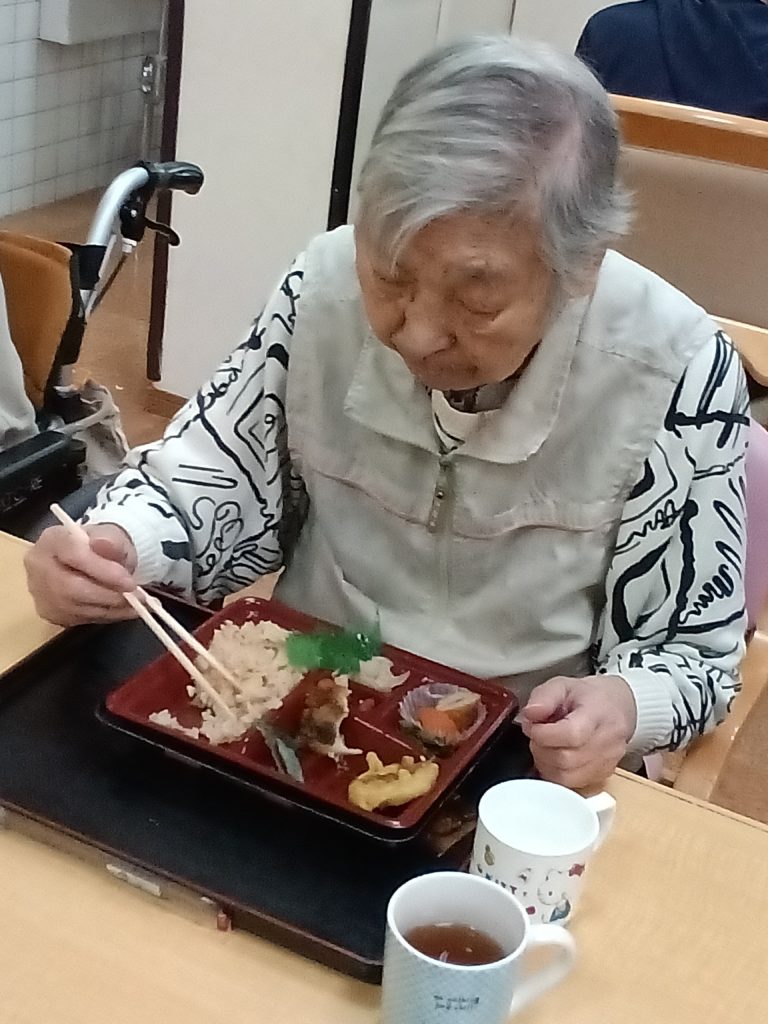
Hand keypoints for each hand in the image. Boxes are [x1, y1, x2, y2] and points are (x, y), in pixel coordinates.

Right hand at [25, 523, 138, 625]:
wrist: (95, 560)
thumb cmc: (102, 546)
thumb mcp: (113, 536)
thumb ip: (110, 541)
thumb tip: (103, 545)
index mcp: (52, 540)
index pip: (73, 556)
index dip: (103, 571)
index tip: (130, 582)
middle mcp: (39, 566)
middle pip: (70, 588)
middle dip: (108, 595)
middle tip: (136, 598)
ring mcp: (41, 592)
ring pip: (76, 607)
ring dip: (111, 609)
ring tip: (135, 604)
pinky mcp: (50, 612)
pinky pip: (79, 618)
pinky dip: (106, 616)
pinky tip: (121, 609)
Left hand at [518, 675, 637, 789]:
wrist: (618, 706)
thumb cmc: (589, 697)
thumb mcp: (562, 684)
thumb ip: (543, 697)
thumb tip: (530, 714)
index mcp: (598, 714)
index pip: (571, 734)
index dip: (544, 734)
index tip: (533, 726)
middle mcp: (607, 742)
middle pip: (566, 759)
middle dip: (541, 749)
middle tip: (537, 735)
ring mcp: (607, 762)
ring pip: (567, 777)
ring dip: (546, 763)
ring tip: (547, 745)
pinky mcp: (604, 776)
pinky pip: (572, 785)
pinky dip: (556, 773)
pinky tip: (555, 757)